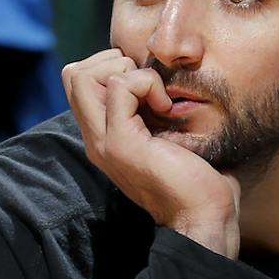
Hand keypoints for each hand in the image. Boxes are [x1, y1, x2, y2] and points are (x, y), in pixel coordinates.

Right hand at [62, 49, 240, 256]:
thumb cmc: (199, 179)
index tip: (150, 88)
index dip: (113, 69)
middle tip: (150, 87)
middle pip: (73, 74)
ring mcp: (103, 141)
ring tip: (157, 98)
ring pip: (82, 75)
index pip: (80, 82)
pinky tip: (167, 108)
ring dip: (128, 72)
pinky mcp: (120, 143)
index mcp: (104, 135)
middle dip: (113, 63)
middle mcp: (95, 138)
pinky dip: (146, 83)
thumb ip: (151, 112)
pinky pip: (119, 87)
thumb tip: (158, 82)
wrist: (205, 215)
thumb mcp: (169, 136)